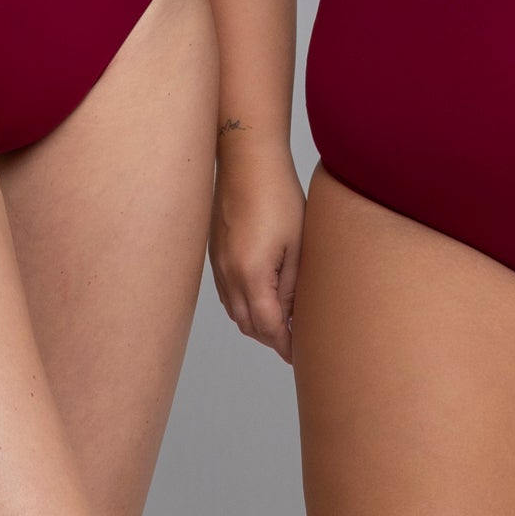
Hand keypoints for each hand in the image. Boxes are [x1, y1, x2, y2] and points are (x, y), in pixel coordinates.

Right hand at [209, 137, 306, 362]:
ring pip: (235, 311)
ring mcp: (217, 265)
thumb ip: (292, 286)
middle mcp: (228, 275)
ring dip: (256, 322)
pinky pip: (226, 292)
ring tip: (281, 321)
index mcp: (251, 275)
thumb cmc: (277, 196)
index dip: (285, 344)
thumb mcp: (296, 244)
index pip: (268, 327)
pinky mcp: (215, 254)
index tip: (299, 354)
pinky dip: (243, 304)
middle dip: (271, 338)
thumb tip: (292, 316)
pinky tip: (261, 296)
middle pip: (248, 325)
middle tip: (294, 341)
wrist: (247, 161)